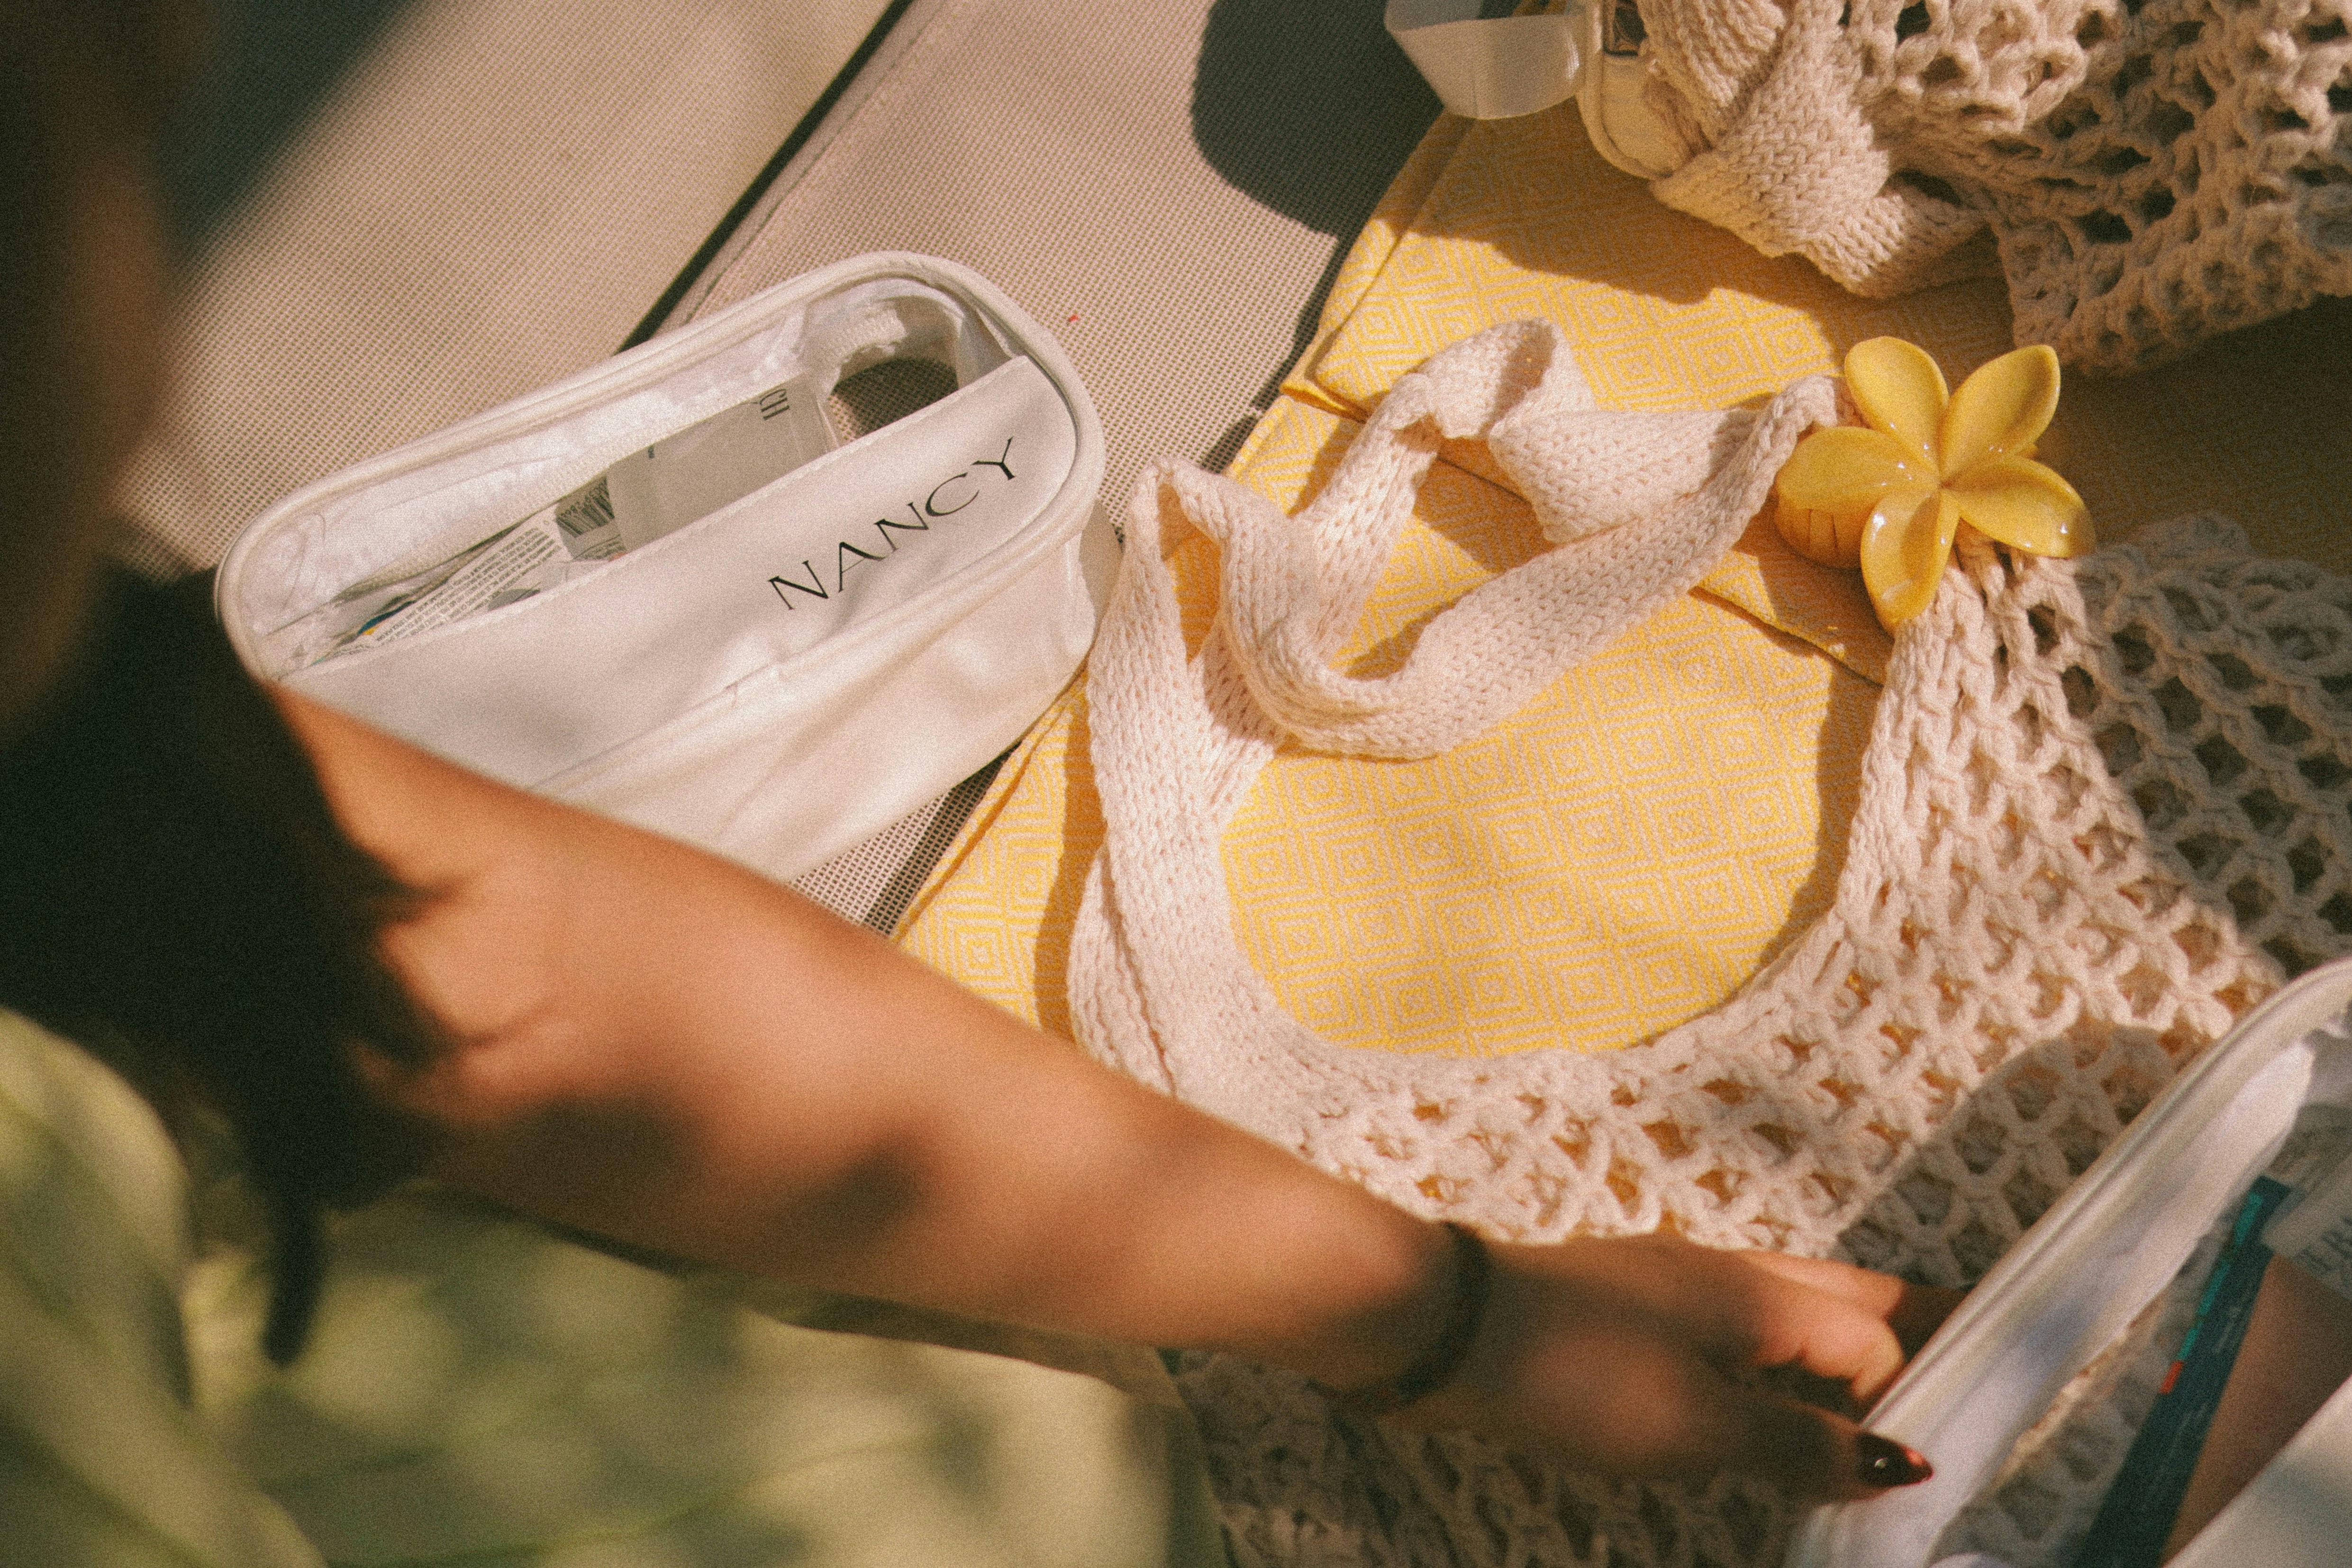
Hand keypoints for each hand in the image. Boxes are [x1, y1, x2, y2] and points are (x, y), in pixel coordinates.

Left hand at [1399, 1233, 1959, 1499]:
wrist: (1445, 1330)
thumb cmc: (1574, 1374)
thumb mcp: (1698, 1426)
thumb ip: (1798, 1441)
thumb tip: (1898, 1460)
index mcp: (1757, 1294)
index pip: (1868, 1338)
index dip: (1907, 1392)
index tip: (1944, 1444)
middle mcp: (1723, 1274)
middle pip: (1840, 1297)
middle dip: (1908, 1325)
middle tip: (1969, 1348)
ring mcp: (1669, 1287)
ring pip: (1784, 1309)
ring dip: (1838, 1343)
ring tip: (1879, 1388)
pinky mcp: (1624, 1312)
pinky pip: (1728, 1330)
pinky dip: (1771, 1359)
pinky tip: (1763, 1396)